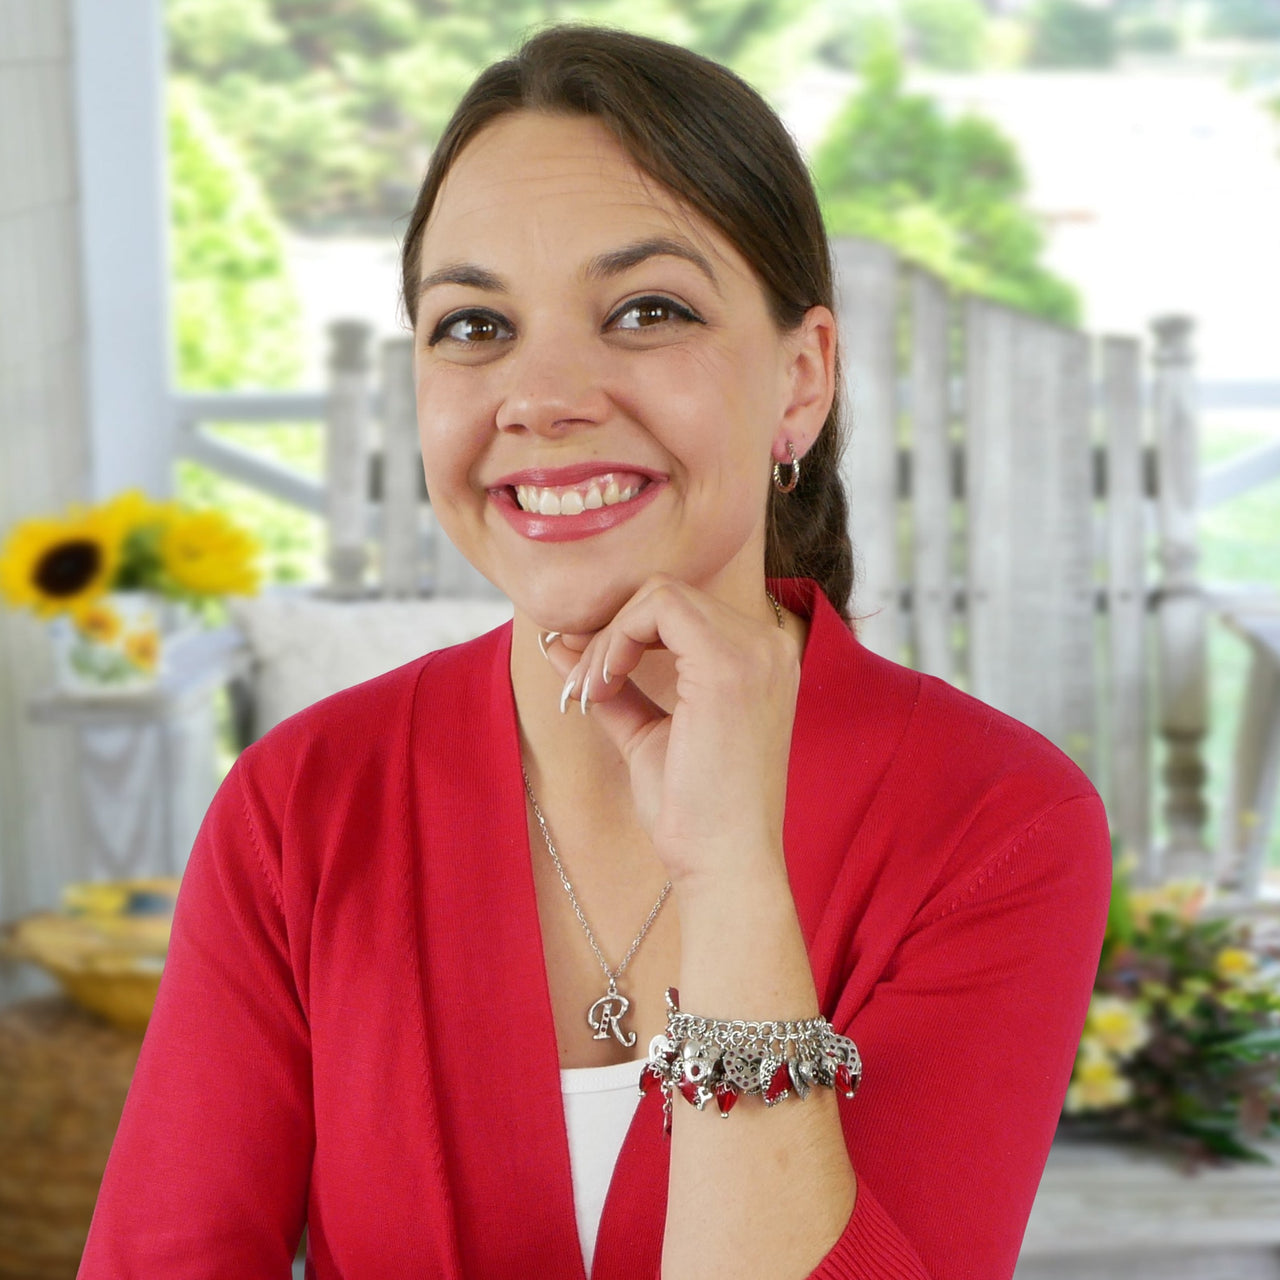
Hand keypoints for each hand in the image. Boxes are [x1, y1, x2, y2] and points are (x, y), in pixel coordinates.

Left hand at [545, 576, 799, 891]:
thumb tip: (561, 643)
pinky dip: (616, 638)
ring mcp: (755, 650)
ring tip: (591, 693)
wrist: (724, 862)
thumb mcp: (647, 733)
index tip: (589, 681)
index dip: (623, 632)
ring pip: (658, 594)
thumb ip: (613, 684)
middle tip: (581, 689)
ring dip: (608, 639)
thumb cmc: (694, 811)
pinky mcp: (729, 663)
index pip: (680, 609)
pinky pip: (657, 607)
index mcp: (759, 660)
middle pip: (666, 594)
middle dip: (609, 634)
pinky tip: (604, 685)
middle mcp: (767, 645)